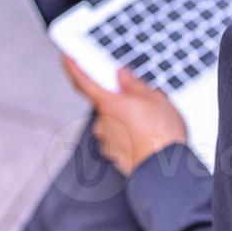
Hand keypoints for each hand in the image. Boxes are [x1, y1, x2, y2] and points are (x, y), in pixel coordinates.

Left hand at [61, 55, 188, 176]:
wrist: (164, 172)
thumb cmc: (161, 135)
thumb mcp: (155, 98)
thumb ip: (134, 84)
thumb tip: (122, 76)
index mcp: (109, 103)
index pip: (83, 81)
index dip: (73, 67)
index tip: (66, 58)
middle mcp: (102, 121)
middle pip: (107, 102)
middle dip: (122, 100)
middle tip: (144, 101)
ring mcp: (106, 140)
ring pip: (115, 121)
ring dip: (127, 119)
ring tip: (151, 123)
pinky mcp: (113, 154)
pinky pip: (118, 137)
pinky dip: (129, 135)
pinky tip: (146, 137)